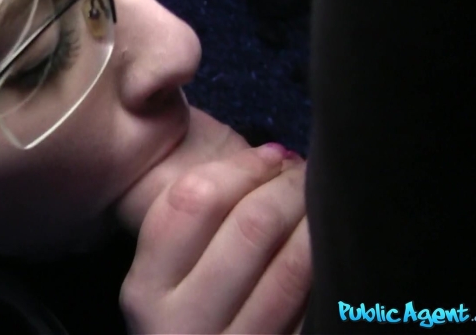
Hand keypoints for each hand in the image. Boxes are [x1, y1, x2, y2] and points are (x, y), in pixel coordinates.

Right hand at [120, 145, 309, 333]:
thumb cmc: (185, 322)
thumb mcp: (166, 279)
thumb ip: (195, 222)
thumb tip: (273, 159)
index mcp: (145, 289)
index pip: (191, 202)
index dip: (240, 169)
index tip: (271, 156)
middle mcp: (180, 323)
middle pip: (248, 227)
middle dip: (288, 188)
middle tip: (308, 176)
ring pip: (292, 266)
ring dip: (317, 222)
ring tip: (324, 203)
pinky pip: (312, 306)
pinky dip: (328, 266)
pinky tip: (330, 246)